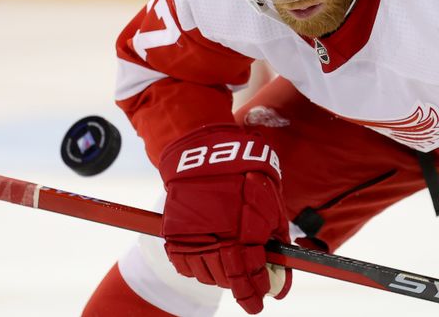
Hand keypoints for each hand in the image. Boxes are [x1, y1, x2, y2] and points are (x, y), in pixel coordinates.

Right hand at [159, 125, 290, 313]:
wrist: (206, 154)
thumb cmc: (244, 176)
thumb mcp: (270, 205)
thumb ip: (275, 240)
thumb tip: (280, 269)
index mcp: (242, 235)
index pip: (248, 279)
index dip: (254, 296)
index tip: (257, 303)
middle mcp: (215, 239)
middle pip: (226, 280)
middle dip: (239, 283)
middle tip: (245, 276)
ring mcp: (192, 236)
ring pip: (204, 275)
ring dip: (217, 275)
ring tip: (224, 260)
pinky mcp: (175, 232)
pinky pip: (183, 264)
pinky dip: (194, 266)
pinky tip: (205, 256)